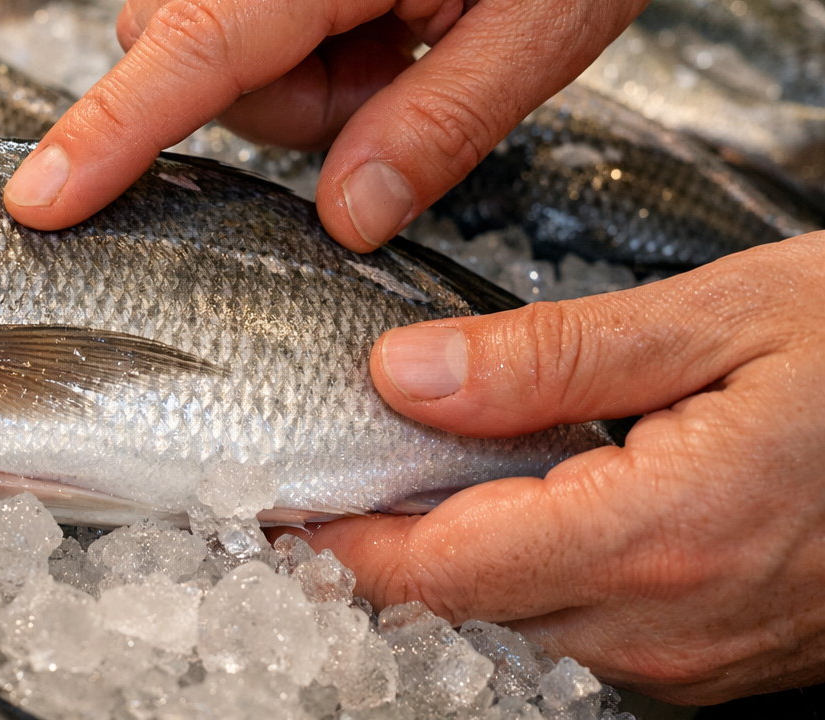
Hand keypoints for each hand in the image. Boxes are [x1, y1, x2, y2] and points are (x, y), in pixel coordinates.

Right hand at [2, 0, 824, 248]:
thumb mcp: (556, 25)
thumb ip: (440, 129)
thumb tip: (347, 217)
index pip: (195, 45)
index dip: (109, 135)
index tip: (41, 197)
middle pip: (171, 44)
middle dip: (260, 103)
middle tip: (387, 79)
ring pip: (187, 16)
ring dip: (277, 64)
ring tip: (391, 30)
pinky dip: (279, 19)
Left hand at [288, 234, 824, 703]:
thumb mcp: (716, 321)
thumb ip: (548, 359)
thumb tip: (399, 377)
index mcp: (658, 534)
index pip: (436, 571)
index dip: (333, 543)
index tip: (260, 503)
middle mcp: (669, 623)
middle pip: (461, 610)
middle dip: (373, 553)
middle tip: (310, 475)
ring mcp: (696, 657)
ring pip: (514, 627)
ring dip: (441, 565)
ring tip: (389, 481)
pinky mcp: (716, 655)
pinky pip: (580, 630)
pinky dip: (516, 575)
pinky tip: (502, 507)